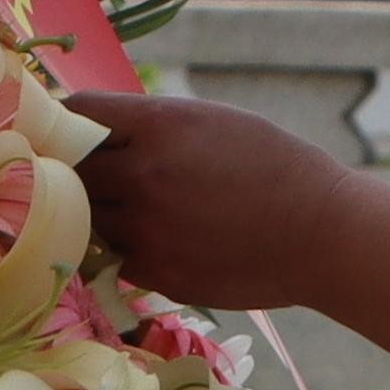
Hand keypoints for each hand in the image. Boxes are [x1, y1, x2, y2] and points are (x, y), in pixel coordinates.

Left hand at [60, 92, 355, 311]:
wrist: (323, 233)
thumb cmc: (274, 166)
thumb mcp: (212, 121)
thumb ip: (150, 124)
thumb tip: (93, 130)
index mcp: (160, 126)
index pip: (76, 115)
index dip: (66, 123)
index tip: (69, 132)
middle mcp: (144, 176)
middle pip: (70, 172)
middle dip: (76, 172)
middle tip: (93, 174)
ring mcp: (148, 230)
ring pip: (89, 219)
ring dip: (98, 214)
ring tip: (135, 209)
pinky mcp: (157, 274)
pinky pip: (116, 257)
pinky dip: (126, 249)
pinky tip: (159, 240)